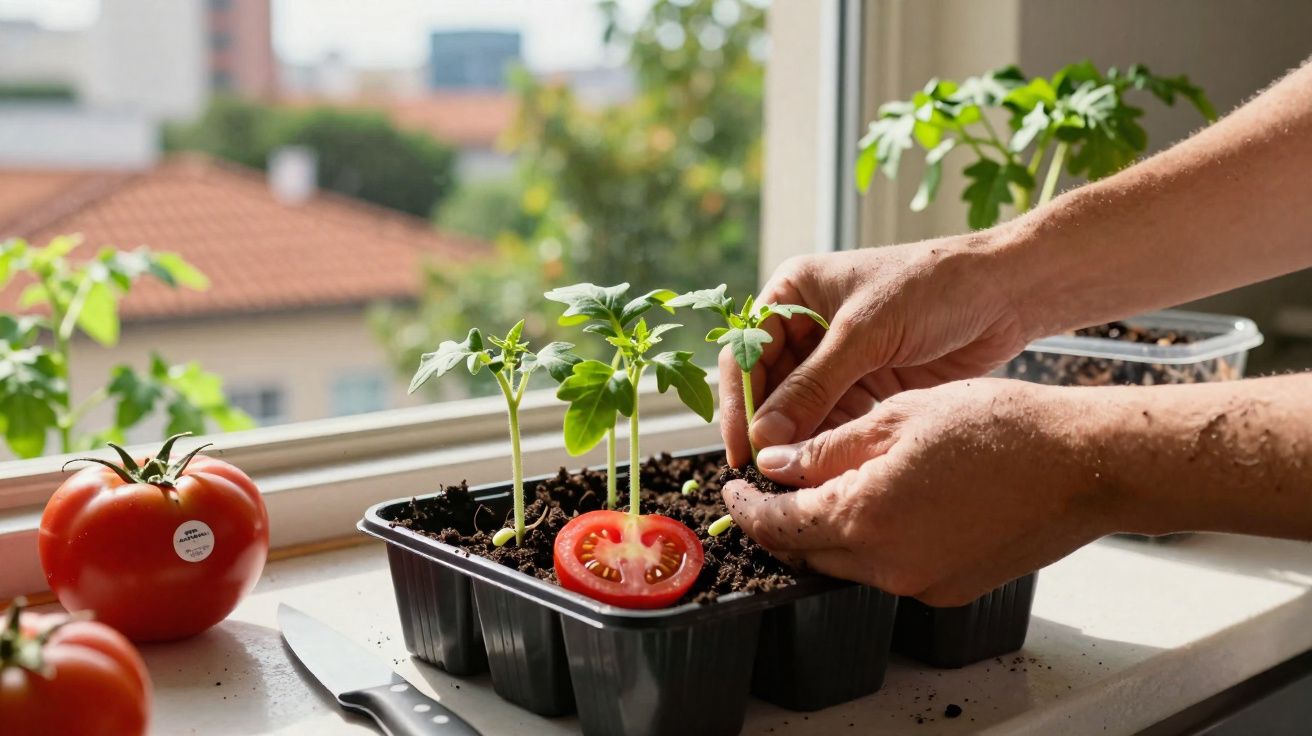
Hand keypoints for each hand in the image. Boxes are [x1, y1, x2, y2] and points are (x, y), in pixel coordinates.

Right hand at [720, 237, 1030, 466]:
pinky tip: (825, 471)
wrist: (1005, 293)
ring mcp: (837, 358)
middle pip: (769, 387)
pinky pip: (834, 421)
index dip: (740, 404)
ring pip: (800, 411)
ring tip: (793, 481)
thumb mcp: (865, 333)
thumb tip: (765, 437)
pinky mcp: (866, 384)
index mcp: (793, 293)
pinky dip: (828, 445)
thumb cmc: (932, 287)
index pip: (747, 353)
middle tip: (765, 476)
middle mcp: (807, 326)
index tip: (742, 450)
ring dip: (797, 443)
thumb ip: (813, 386)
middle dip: (768, 430)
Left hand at [720, 379, 1115, 604]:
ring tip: (826, 485)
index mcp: (862, 518)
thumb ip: (825, 448)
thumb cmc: (998, 428)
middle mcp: (886, 566)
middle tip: (768, 489)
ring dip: (826, 529)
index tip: (732, 489)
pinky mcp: (950, 589)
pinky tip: (882, 502)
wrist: (1082, 465)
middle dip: (780, 522)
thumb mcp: (896, 418)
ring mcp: (920, 584)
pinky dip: (871, 540)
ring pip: (847, 562)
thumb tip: (776, 463)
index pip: (777, 525)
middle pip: (807, 551)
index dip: (747, 507)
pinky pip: (890, 568)